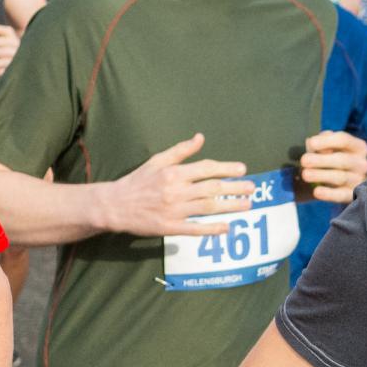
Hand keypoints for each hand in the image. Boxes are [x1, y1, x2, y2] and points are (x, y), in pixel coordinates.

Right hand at [100, 132, 255, 236]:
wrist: (114, 205)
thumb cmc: (137, 181)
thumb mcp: (156, 161)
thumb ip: (180, 150)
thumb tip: (200, 138)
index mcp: (174, 173)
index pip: (206, 169)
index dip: (226, 169)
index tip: (242, 170)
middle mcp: (176, 191)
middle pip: (212, 189)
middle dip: (235, 188)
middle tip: (252, 188)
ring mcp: (173, 211)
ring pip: (208, 208)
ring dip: (230, 206)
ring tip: (247, 205)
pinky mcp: (169, 228)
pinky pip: (194, 228)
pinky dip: (211, 228)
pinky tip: (226, 227)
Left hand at [300, 129, 366, 203]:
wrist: (345, 183)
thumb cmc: (334, 159)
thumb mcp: (331, 147)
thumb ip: (322, 142)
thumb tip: (311, 143)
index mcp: (359, 147)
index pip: (343, 140)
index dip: (326, 141)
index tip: (311, 143)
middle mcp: (361, 163)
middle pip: (342, 160)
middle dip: (321, 160)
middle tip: (304, 160)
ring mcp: (359, 180)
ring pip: (340, 177)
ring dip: (321, 175)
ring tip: (305, 174)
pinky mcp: (353, 196)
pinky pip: (341, 195)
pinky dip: (329, 194)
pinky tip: (317, 191)